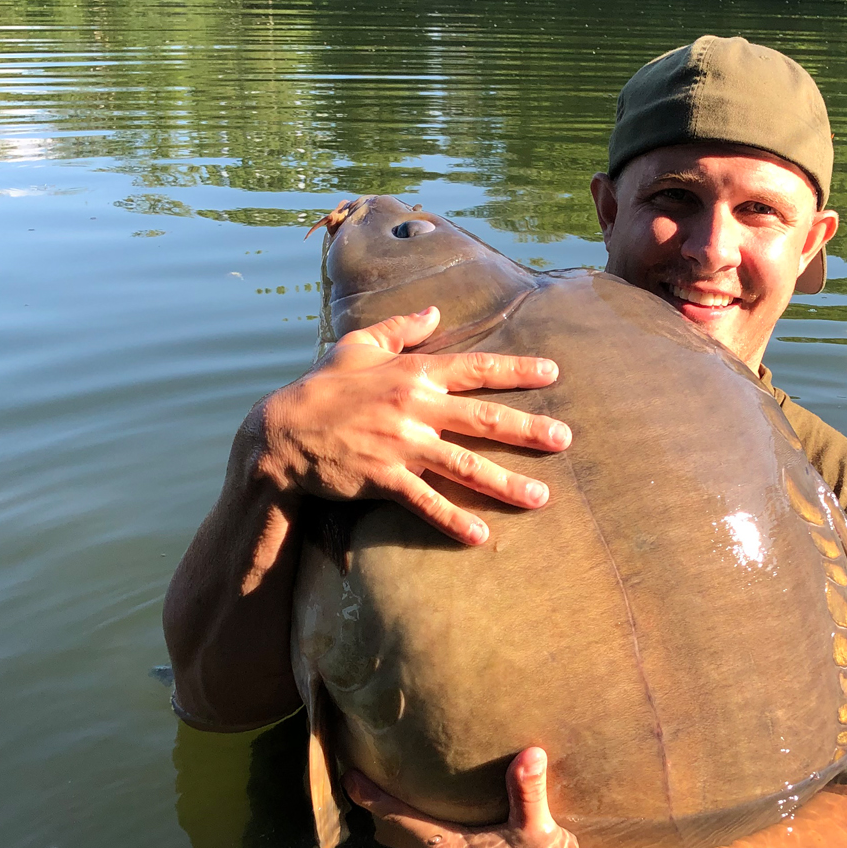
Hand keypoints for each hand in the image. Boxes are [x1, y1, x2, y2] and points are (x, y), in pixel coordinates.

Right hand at [254, 306, 570, 543]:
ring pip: (464, 464)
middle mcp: (414, 406)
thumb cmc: (322, 387)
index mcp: (413, 373)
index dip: (517, 369)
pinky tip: (480, 536)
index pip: (476, 368)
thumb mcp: (358, 347)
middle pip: (483, 417)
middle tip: (565, 438)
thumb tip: (434, 311)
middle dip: (528, 428)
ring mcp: (400, 444)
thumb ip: (399, 329)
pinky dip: (453, 519)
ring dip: (505, 482)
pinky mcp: (382, 478)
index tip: (553, 372)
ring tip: (541, 497)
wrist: (281, 433)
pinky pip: (425, 501)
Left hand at [344, 748, 609, 847]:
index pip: (398, 819)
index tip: (349, 776)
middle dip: (379, 808)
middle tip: (369, 775)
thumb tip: (529, 753)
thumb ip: (528, 792)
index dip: (371, 798)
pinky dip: (420, 842)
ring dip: (399, 827)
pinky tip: (434, 826)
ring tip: (397, 796)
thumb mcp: (542, 829)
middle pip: (394, 834)